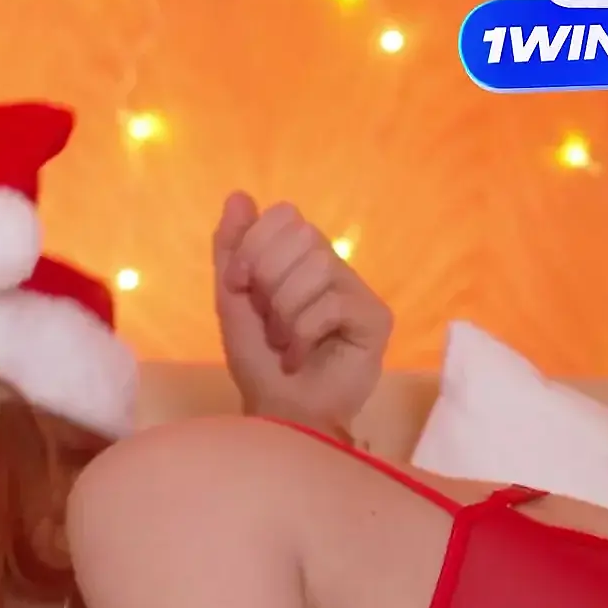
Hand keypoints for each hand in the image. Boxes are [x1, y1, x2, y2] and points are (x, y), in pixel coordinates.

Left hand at [212, 192, 391, 432]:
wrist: (278, 412)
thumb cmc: (258, 361)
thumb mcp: (231, 299)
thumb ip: (231, 248)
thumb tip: (238, 196)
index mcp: (299, 257)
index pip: (283, 215)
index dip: (253, 249)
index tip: (241, 287)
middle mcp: (332, 266)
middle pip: (300, 235)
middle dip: (269, 282)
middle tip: (269, 320)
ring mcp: (357, 290)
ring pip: (316, 268)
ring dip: (285, 313)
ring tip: (286, 342)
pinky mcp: (376, 318)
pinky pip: (332, 302)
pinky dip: (303, 332)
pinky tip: (303, 355)